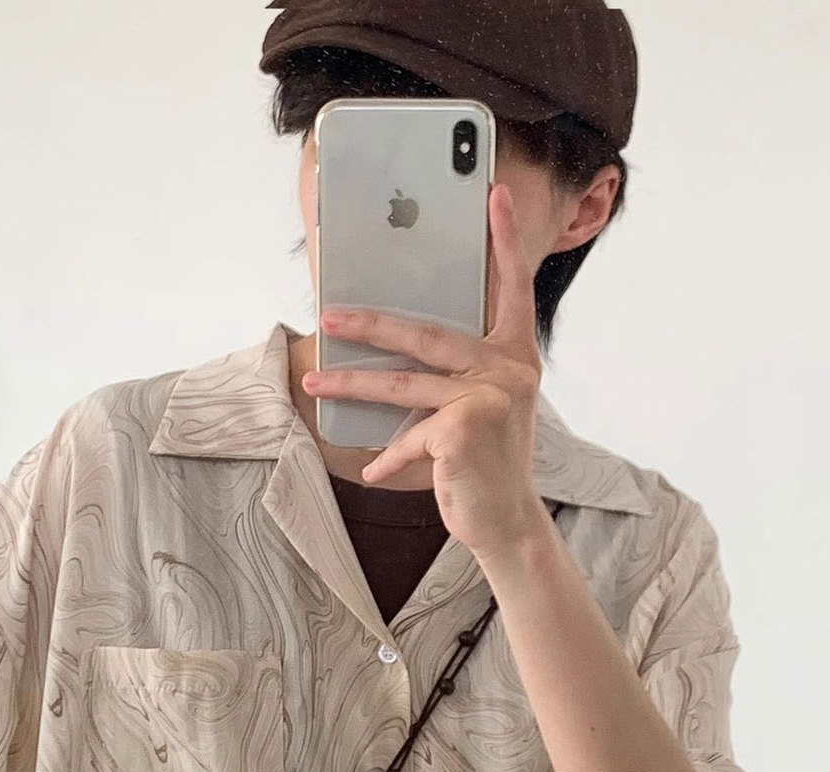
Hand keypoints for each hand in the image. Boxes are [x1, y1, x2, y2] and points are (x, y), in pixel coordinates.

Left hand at [302, 181, 554, 564]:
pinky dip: (388, 457)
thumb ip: (450, 372)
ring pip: (404, 384)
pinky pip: (411, 436)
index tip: (494, 191)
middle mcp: (509, 370)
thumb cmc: (484, 459)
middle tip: (328, 313)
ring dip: (352, 382)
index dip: (505, 239)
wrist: (506, 522)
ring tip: (314, 377)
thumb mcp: (476, 406)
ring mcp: (490, 398)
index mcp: (515, 354)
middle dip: (371, 322)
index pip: (511, 287)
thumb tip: (388, 339)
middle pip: (427, 333)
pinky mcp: (467, 431)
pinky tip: (372, 470)